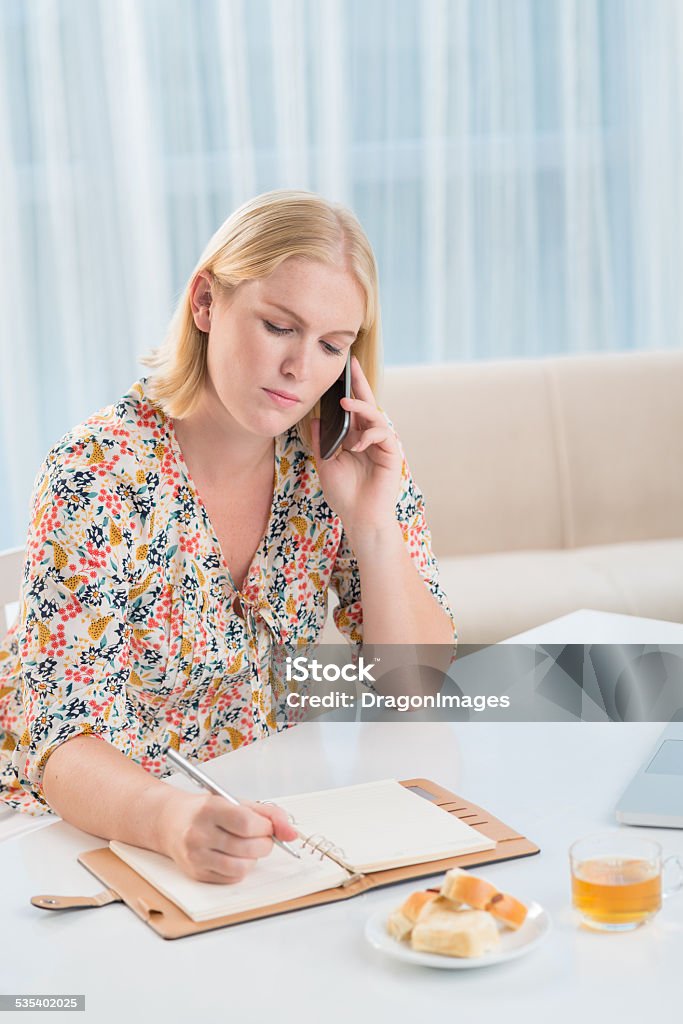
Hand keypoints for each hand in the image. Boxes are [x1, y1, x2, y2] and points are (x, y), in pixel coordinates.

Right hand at [159, 789, 298, 882]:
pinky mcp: (196, 873)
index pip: (246, 823)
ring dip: (253, 858)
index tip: (267, 826)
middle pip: (247, 847)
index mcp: (209, 809)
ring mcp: (196, 856)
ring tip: (248, 847)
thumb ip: (268, 813)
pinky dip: (241, 868)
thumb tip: (292, 833)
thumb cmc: (206, 810)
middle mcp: (199, 833)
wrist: (170, 822)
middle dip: (264, 843)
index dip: (265, 827)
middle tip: (261, 837)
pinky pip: (231, 878)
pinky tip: (235, 856)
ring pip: (241, 867)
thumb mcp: (235, 801)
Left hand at [311, 355, 402, 536]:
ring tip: (346, 404)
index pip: (353, 409)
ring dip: (361, 408)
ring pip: (375, 416)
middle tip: (351, 362)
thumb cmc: (344, 494)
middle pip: (367, 404)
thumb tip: (315, 419)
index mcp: (356, 438)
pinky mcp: (391, 454)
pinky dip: (369, 435)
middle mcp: (370, 438)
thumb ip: (322, 442)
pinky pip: (383, 434)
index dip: (348, 390)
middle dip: (359, 383)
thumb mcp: (326, 463)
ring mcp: (382, 445)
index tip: (341, 370)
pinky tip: (357, 443)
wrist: (359, 517)